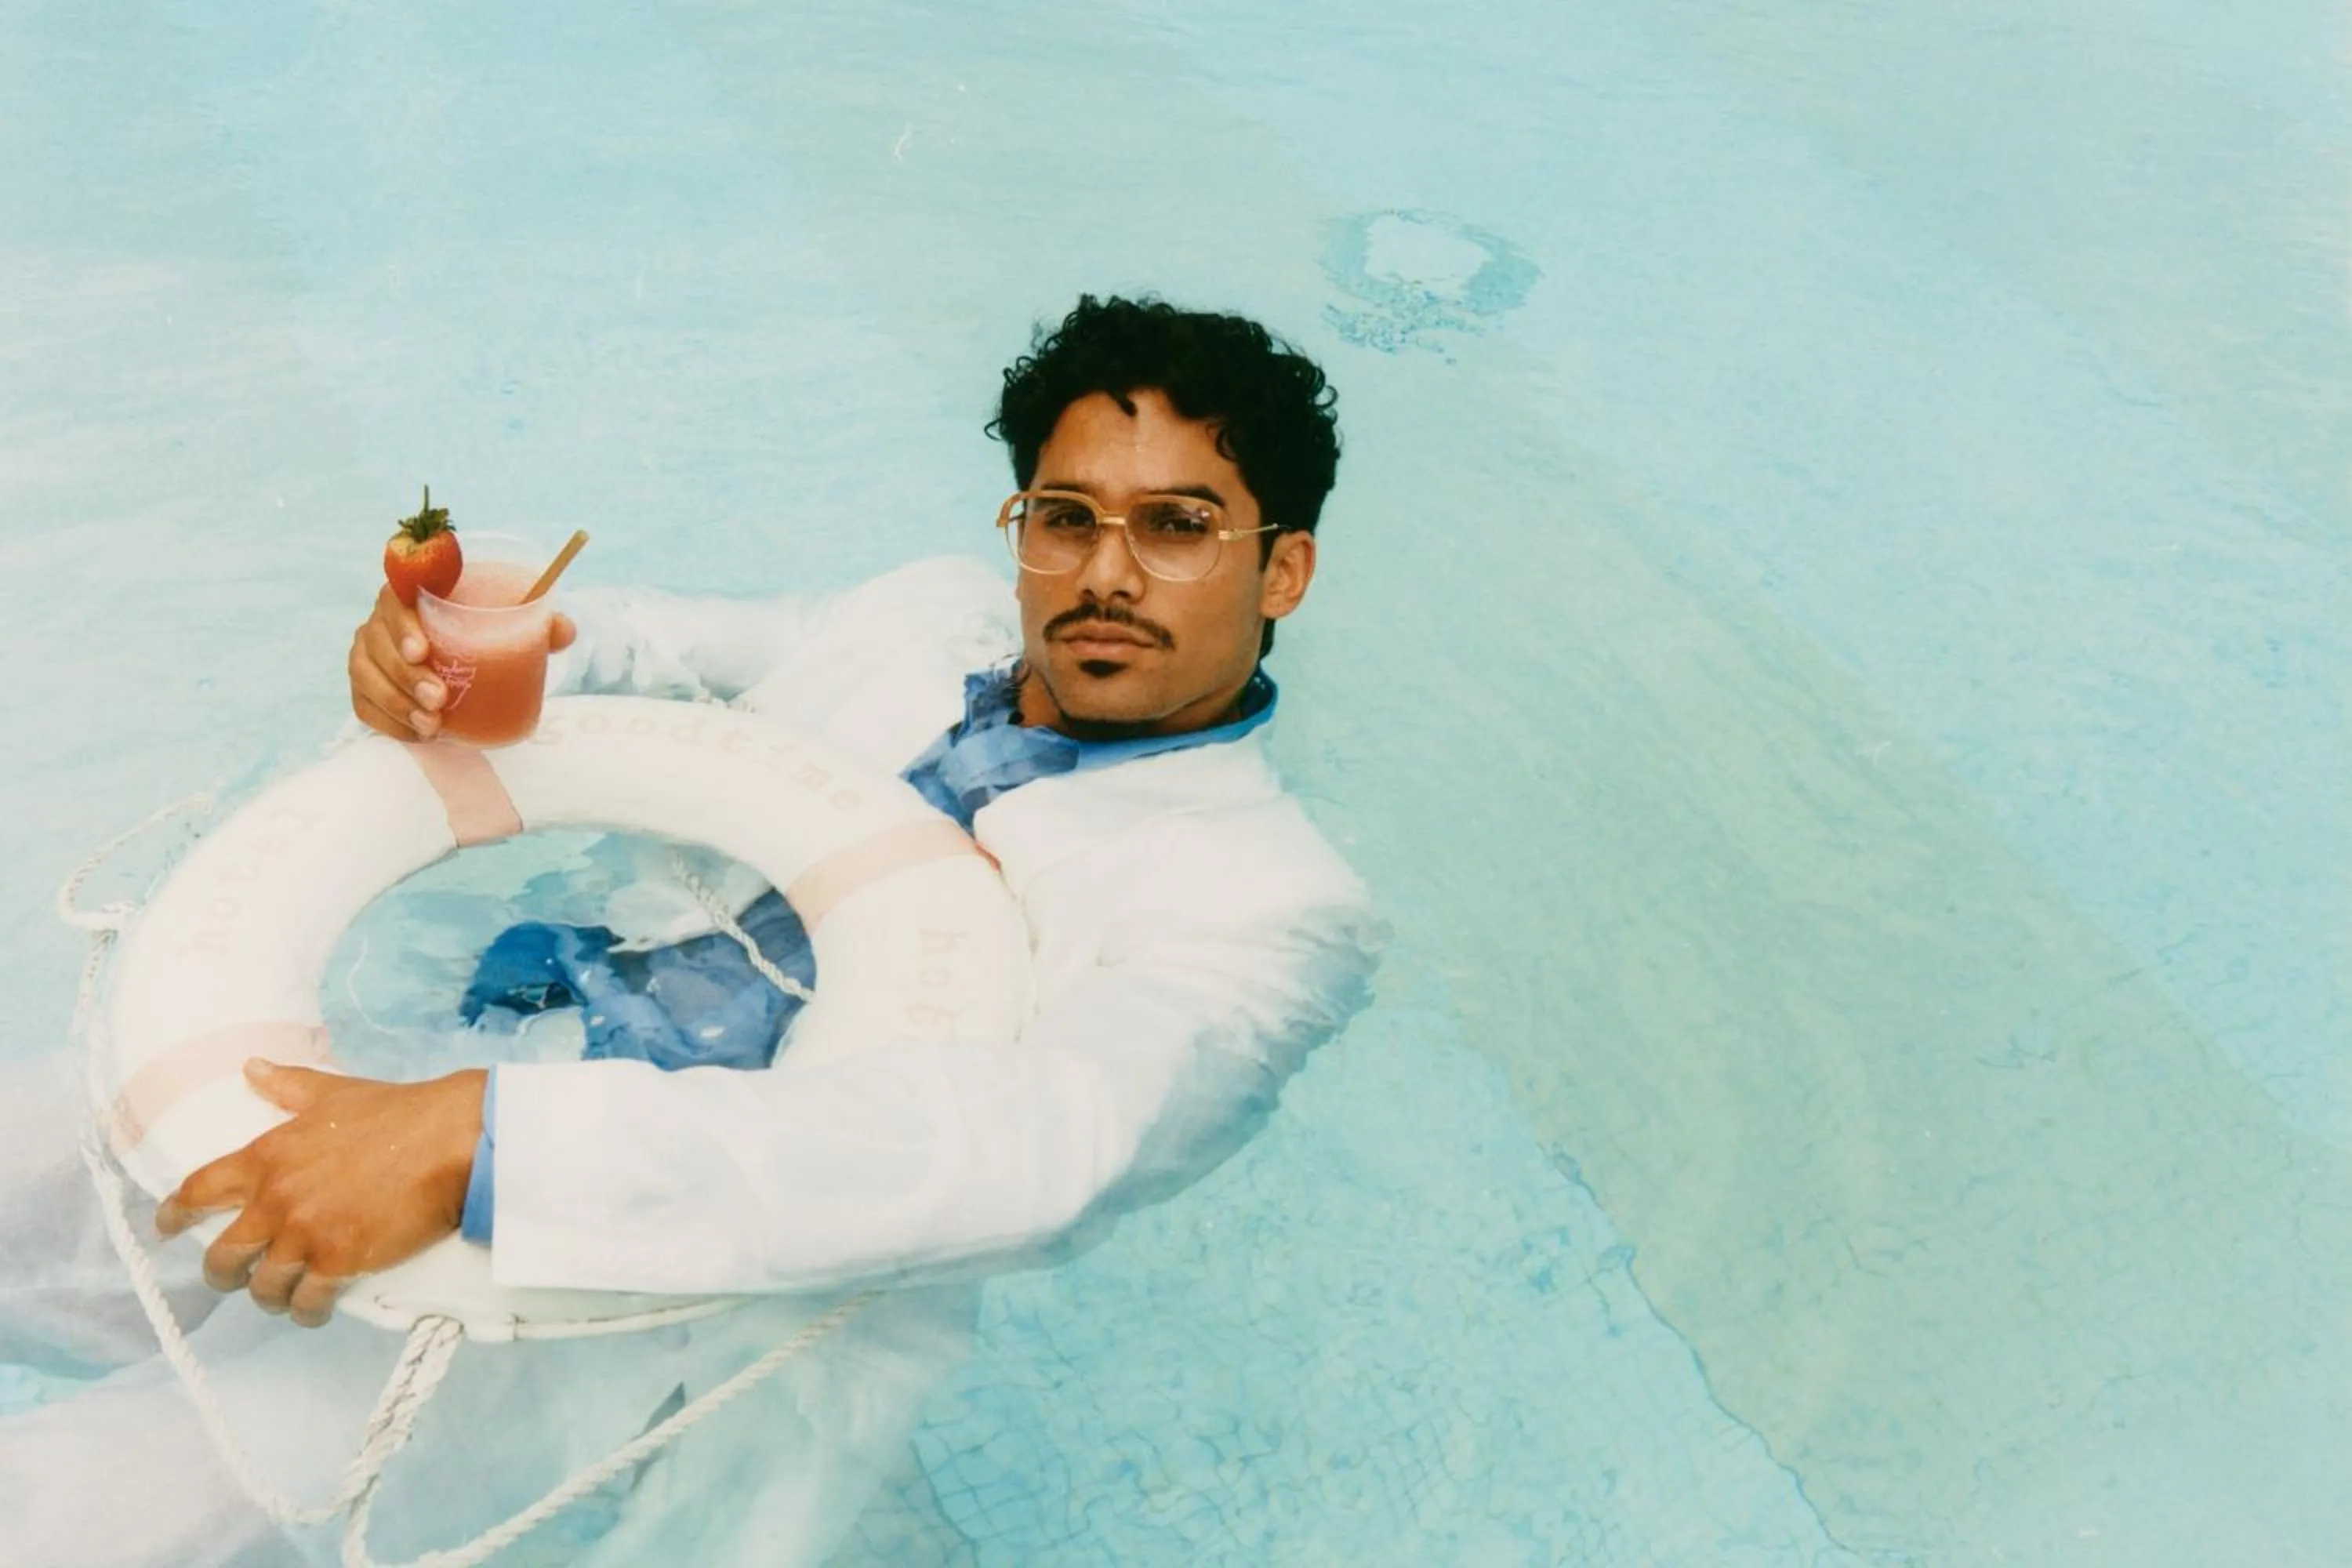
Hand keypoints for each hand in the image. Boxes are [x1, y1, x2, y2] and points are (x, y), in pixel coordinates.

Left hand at [156, 1060, 487, 1327]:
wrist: (450, 1140)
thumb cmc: (398, 1113)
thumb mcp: (334, 1093)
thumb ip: (288, 1085)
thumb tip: (251, 1067)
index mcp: (268, 1157)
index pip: (199, 1191)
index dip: (175, 1214)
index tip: (166, 1226)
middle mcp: (276, 1201)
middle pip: (222, 1256)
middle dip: (222, 1273)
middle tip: (233, 1276)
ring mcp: (306, 1235)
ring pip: (263, 1286)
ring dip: (268, 1295)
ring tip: (281, 1296)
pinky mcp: (340, 1262)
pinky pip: (307, 1302)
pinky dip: (307, 1311)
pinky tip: (313, 1311)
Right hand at [348, 584, 575, 741]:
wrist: (460, 671)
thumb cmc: (484, 640)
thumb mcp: (514, 631)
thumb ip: (541, 627)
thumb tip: (565, 630)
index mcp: (413, 597)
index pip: (393, 598)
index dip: (402, 623)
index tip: (423, 651)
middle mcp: (381, 623)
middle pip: (377, 641)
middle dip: (405, 674)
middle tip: (439, 699)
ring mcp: (367, 656)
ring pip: (366, 676)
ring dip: (397, 703)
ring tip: (432, 725)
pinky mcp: (364, 689)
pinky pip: (364, 706)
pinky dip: (389, 723)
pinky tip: (416, 735)